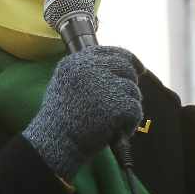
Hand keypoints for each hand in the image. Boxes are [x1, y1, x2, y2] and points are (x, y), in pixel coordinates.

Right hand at [23, 46, 142, 180]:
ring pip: (133, 90)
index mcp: (77, 62)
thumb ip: (88, 72)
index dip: (130, 60)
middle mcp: (89, 69)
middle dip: (130, 85)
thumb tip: (120, 70)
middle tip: (126, 101)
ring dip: (130, 107)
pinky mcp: (114, 106)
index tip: (139, 69)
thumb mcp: (66, 83)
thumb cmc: (61, 118)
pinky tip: (120, 130)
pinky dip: (131, 122)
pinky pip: (135, 110)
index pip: (113, 51)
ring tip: (117, 121)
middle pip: (126, 68)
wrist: (56, 142)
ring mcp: (103, 86)